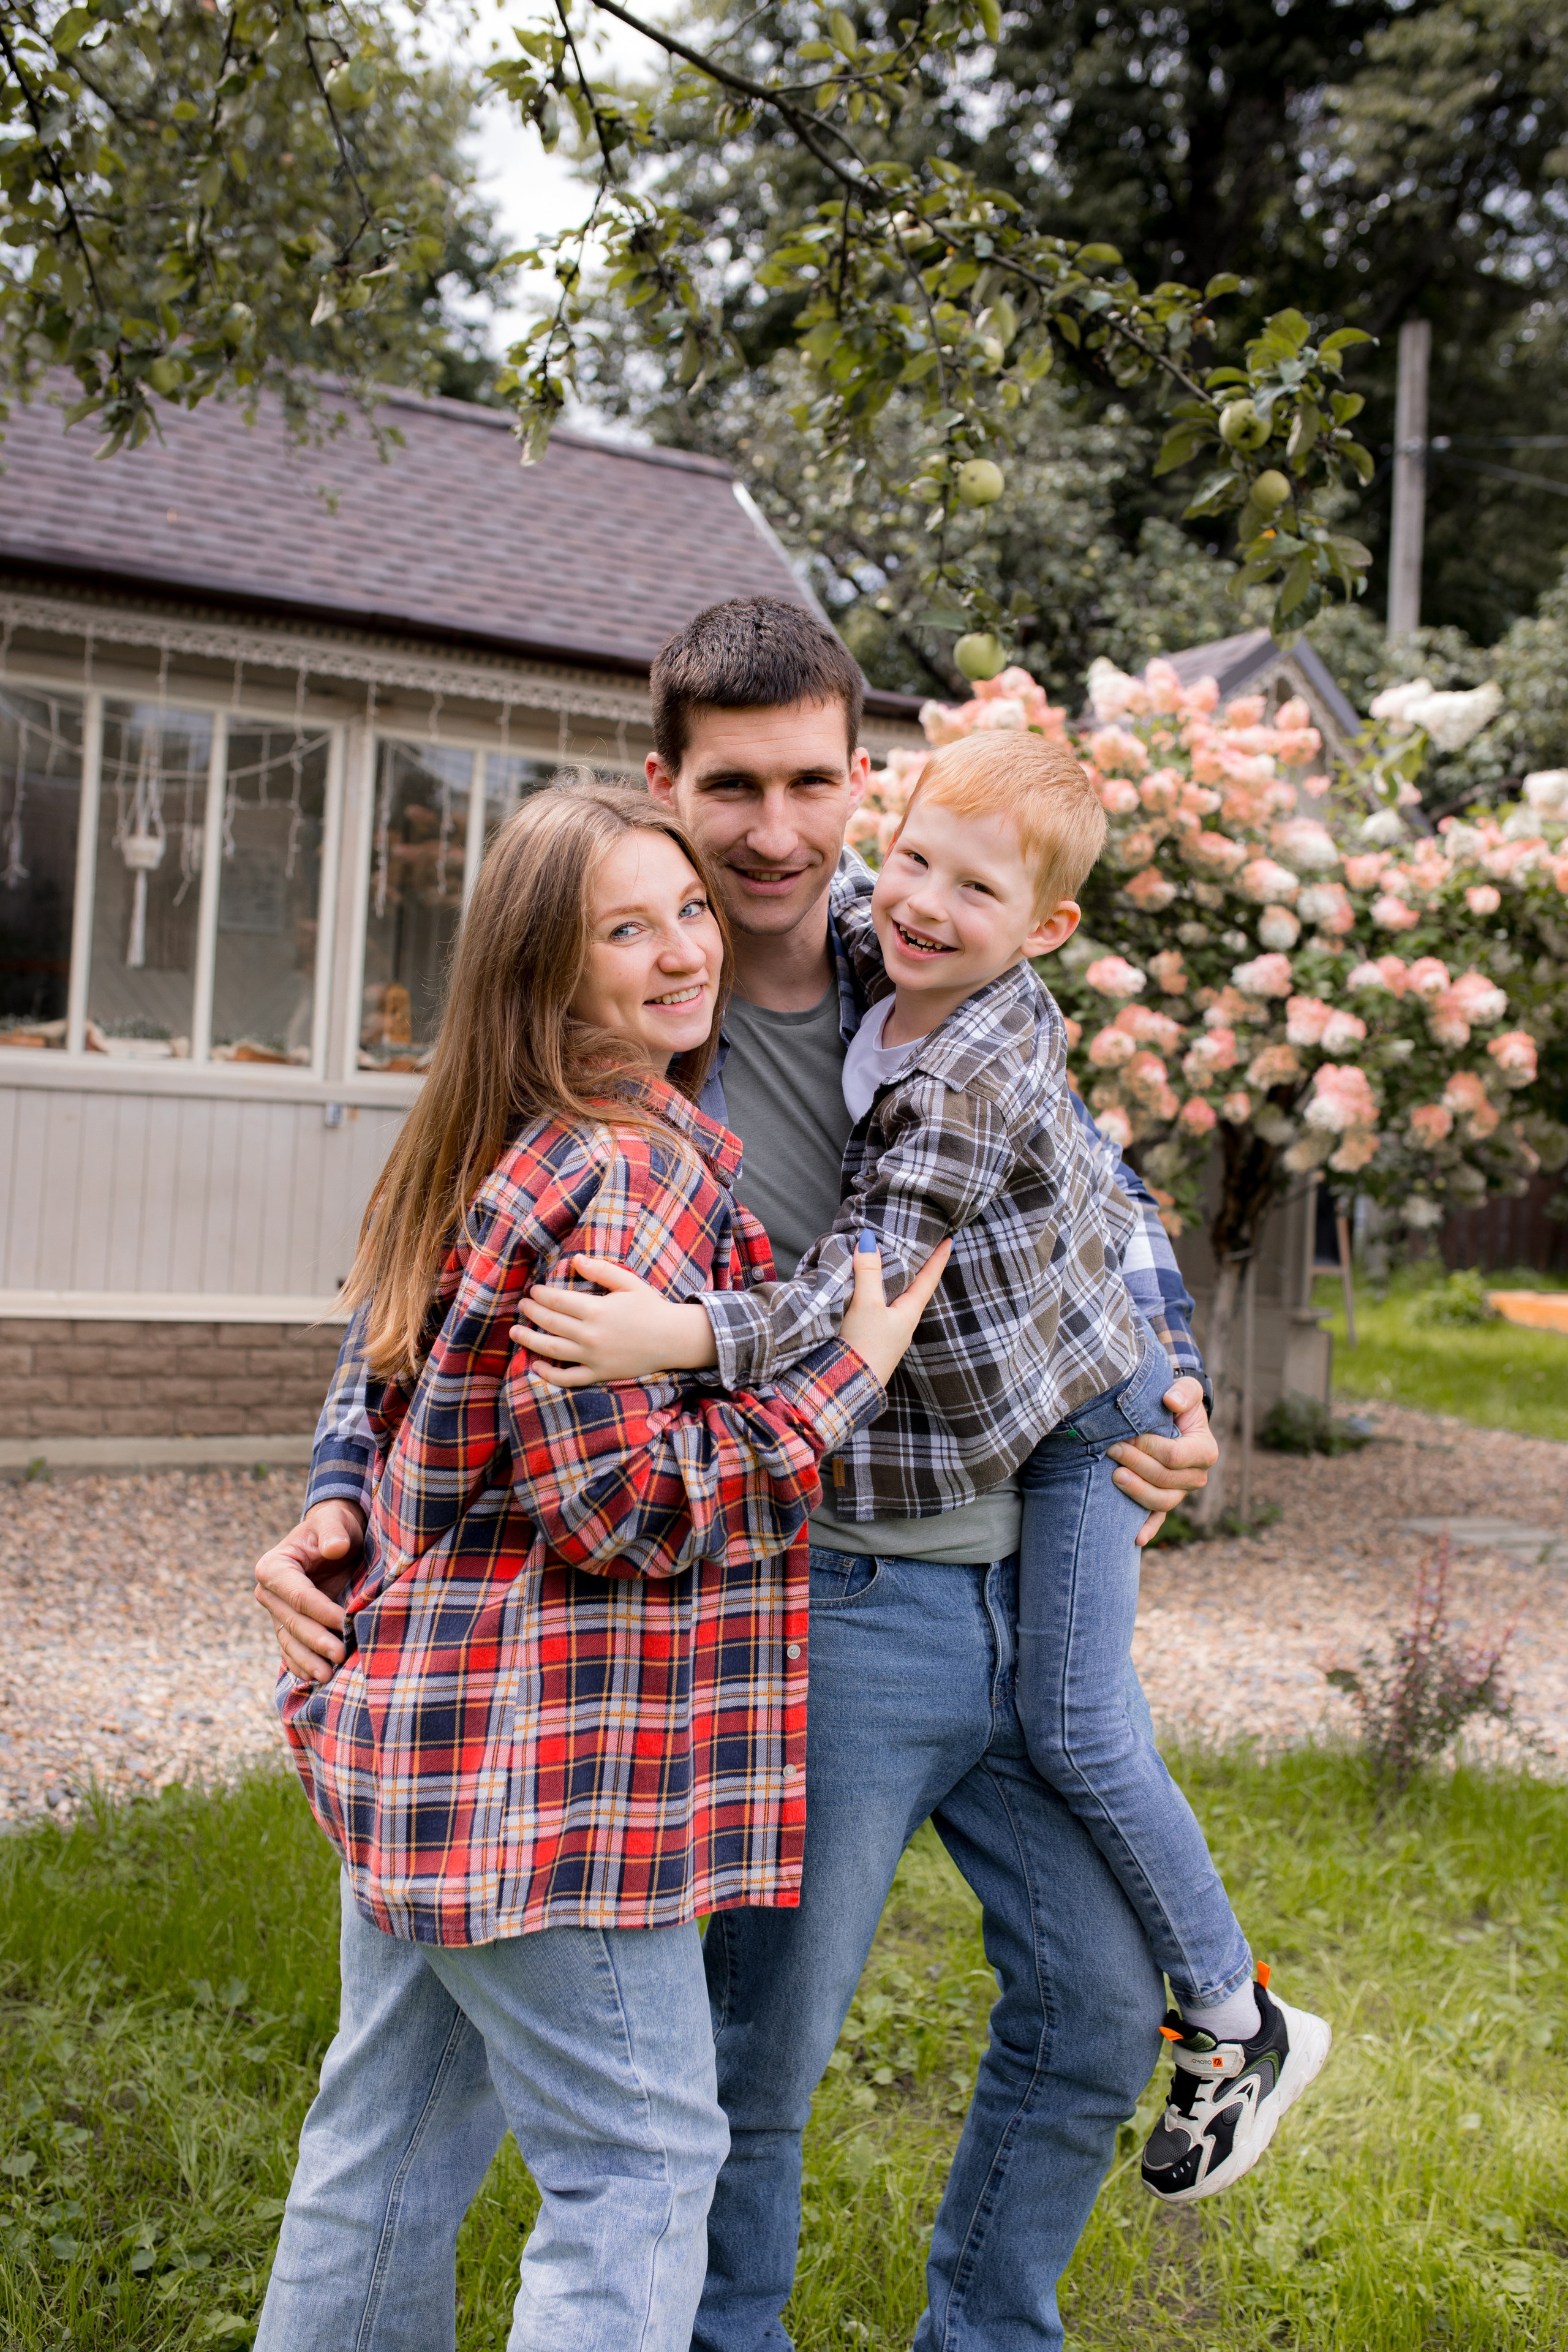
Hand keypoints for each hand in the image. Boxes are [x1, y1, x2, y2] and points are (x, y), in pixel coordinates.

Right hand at [253, 1500, 364, 1681]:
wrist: (333, 1537)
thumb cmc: (334, 1526)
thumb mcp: (335, 1521)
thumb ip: (333, 1530)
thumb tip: (335, 1547)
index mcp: (274, 1567)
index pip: (299, 1596)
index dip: (321, 1612)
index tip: (345, 1623)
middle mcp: (269, 1593)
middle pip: (292, 1623)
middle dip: (316, 1642)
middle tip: (341, 1656)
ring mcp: (276, 1612)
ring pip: (289, 1642)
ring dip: (308, 1661)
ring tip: (329, 1677)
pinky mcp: (288, 1625)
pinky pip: (291, 1649)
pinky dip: (302, 1665)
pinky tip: (316, 1679)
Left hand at [509, 1256, 717, 1385]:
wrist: (672, 1339)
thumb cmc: (650, 1307)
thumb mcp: (628, 1282)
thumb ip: (601, 1270)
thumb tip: (574, 1260)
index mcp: (596, 1310)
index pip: (556, 1300)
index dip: (540, 1295)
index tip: (533, 1291)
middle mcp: (590, 1335)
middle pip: (550, 1323)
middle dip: (531, 1312)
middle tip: (522, 1306)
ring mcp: (592, 1357)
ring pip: (551, 1350)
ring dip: (528, 1340)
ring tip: (514, 1333)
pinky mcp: (598, 1374)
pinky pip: (568, 1377)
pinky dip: (549, 1374)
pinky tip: (536, 1365)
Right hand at [838, 1229, 951, 1389]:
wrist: (848, 1386)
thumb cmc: (866, 1344)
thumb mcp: (867, 1304)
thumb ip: (868, 1272)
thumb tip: (869, 1239)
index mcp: (910, 1312)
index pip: (929, 1279)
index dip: (939, 1258)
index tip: (952, 1239)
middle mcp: (903, 1322)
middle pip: (915, 1288)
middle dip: (918, 1267)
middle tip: (922, 1245)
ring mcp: (889, 1333)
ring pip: (897, 1299)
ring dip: (897, 1280)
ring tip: (895, 1262)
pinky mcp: (872, 1340)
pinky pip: (880, 1309)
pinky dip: (879, 1293)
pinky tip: (869, 1290)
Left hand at [1108, 1377, 1216, 1548]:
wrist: (1173, 1418)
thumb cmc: (1178, 1402)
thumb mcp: (1186, 1390)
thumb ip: (1183, 1391)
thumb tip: (1170, 1401)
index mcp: (1204, 1451)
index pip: (1174, 1456)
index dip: (1148, 1448)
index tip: (1125, 1436)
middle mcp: (1197, 1476)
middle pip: (1164, 1480)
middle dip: (1136, 1465)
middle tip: (1111, 1449)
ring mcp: (1181, 1492)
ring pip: (1161, 1501)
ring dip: (1136, 1492)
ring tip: (1113, 1476)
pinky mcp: (1166, 1500)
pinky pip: (1159, 1518)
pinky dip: (1148, 1528)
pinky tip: (1135, 1539)